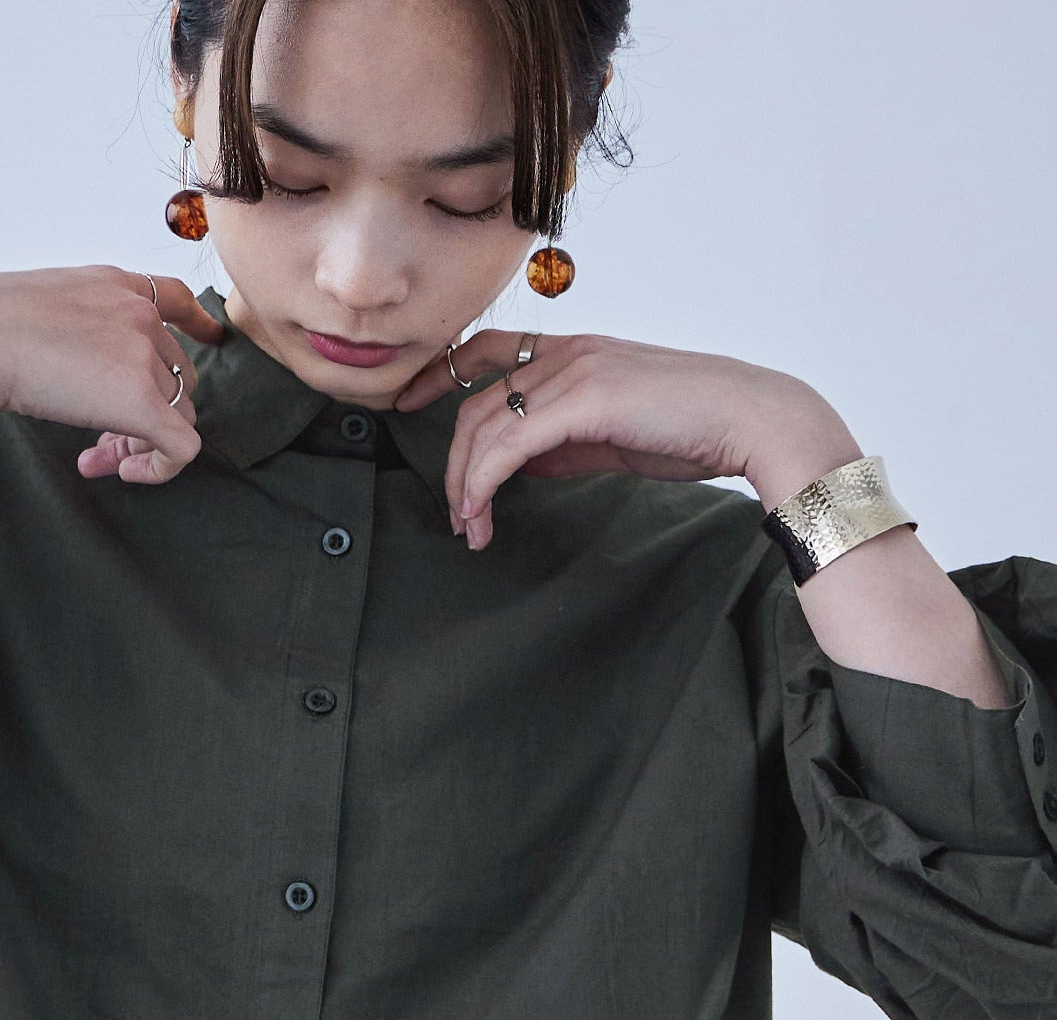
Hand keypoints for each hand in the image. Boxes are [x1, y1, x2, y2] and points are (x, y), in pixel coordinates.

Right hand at [0, 264, 226, 484]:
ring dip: (142, 440)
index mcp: (114, 284)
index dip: (198, 325)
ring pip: (177, 413)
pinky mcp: (143, 402)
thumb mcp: (34, 305)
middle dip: (148, 409)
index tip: (209, 338)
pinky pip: (181, 448)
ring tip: (98, 457)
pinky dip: (159, 467)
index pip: (176, 297)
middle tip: (103, 440)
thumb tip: (70, 364)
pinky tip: (122, 471)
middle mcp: (139, 314)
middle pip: (175, 374)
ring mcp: (144, 356)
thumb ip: (70, 326)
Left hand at [390, 330, 859, 547]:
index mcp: (577, 351)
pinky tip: (481, 513)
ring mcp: (576, 371)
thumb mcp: (613, 435)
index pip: (489, 350)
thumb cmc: (694, 430)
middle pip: (477, 402)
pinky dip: (485, 481)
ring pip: (487, 425)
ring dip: (467, 483)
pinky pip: (510, 443)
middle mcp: (570, 352)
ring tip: (470, 527)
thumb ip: (564, 444)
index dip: (441, 373)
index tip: (409, 403)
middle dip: (455, 463)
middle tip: (456, 514)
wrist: (752, 420)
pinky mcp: (585, 400)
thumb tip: (520, 467)